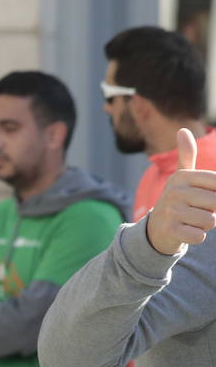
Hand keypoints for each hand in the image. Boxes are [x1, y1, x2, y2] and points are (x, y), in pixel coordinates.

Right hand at [145, 128, 215, 255]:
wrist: (156, 229)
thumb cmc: (178, 200)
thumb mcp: (181, 177)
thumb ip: (186, 155)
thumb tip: (183, 130)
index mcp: (182, 177)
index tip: (205, 196)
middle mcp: (174, 192)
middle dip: (212, 210)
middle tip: (197, 210)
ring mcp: (171, 211)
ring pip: (210, 220)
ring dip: (205, 224)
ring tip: (192, 220)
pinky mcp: (170, 230)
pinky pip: (199, 235)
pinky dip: (197, 236)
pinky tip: (186, 231)